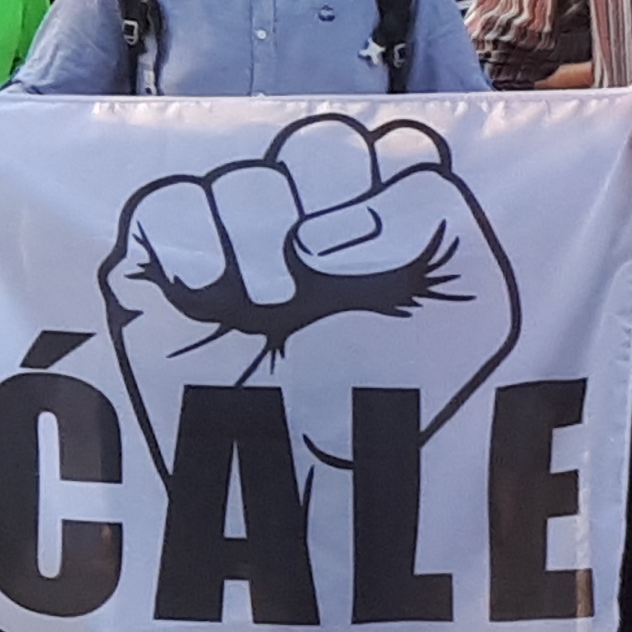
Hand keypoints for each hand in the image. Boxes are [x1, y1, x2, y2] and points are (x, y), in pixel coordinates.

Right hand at [98, 112, 520, 483]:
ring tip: (277, 309)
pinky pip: (162, 206)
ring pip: (237, 172)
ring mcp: (232, 240)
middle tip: (332, 280)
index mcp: (387, 214)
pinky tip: (222, 303)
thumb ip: (431, 212)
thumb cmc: (401, 397)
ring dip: (263, 237)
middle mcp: (308, 217)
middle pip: (311, 142)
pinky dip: (194, 246)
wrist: (325, 493)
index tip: (399, 246)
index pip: (384, 137)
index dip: (390, 178)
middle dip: (329, 205)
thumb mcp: (474, 299)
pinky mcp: (157, 270)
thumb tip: (315, 226)